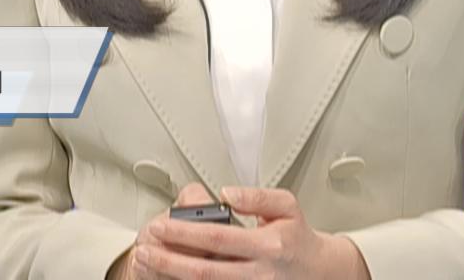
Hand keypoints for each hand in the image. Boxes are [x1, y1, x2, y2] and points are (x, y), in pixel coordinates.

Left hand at [129, 185, 370, 278]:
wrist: (320, 273)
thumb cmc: (298, 238)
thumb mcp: (286, 206)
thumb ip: (256, 196)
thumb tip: (226, 192)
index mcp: (268, 245)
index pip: (218, 238)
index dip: (185, 233)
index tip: (160, 225)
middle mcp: (259, 274)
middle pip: (205, 270)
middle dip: (169, 260)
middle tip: (143, 248)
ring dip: (172, 277)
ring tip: (147, 264)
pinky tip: (169, 279)